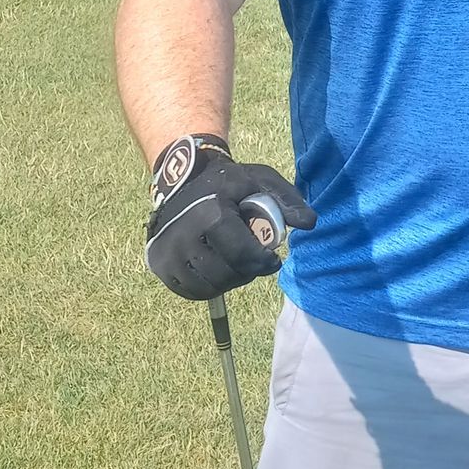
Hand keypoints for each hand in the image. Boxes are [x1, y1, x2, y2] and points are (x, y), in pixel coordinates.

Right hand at [144, 134, 315, 299]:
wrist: (182, 178)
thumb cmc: (227, 182)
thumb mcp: (260, 180)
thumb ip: (287, 200)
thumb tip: (309, 224)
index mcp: (210, 215)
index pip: (243, 257)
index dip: (264, 263)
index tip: (273, 260)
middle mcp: (183, 237)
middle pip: (226, 276)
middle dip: (247, 272)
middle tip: (253, 260)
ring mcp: (167, 253)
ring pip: (208, 287)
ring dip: (229, 281)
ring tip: (235, 263)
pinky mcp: (158, 264)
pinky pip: (190, 290)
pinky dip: (208, 286)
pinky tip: (217, 268)